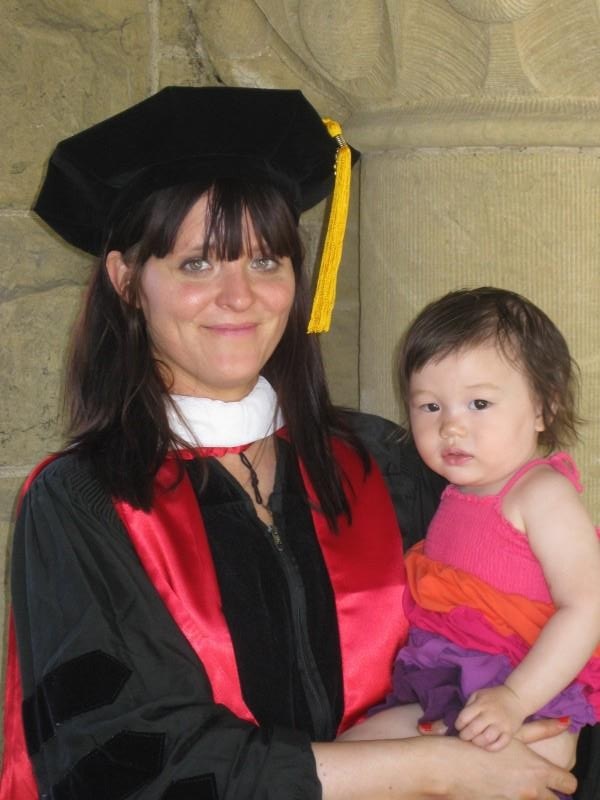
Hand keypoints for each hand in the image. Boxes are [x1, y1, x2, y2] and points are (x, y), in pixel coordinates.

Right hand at [440, 736, 576, 799]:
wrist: (451, 767)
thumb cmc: (484, 746)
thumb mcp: (514, 735)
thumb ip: (541, 730)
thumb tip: (566, 721)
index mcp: (538, 771)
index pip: (568, 782)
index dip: (564, 780)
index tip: (558, 778)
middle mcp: (532, 791)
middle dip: (548, 793)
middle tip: (535, 782)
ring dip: (528, 794)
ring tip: (511, 782)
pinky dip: (512, 797)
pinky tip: (500, 788)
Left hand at [455, 685, 524, 749]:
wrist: (516, 698)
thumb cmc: (493, 697)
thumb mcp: (478, 695)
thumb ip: (469, 706)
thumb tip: (460, 720)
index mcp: (481, 704)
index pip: (464, 717)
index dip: (458, 724)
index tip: (459, 727)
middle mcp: (491, 714)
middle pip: (473, 729)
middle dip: (465, 736)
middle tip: (465, 737)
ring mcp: (501, 724)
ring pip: (486, 739)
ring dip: (477, 742)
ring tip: (475, 741)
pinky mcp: (510, 733)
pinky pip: (500, 744)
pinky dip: (491, 748)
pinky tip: (486, 745)